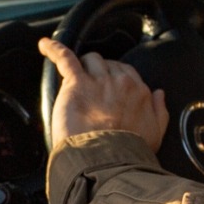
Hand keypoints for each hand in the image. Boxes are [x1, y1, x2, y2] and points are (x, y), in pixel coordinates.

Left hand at [39, 37, 168, 149]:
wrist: (106, 158)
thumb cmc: (128, 151)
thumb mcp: (155, 134)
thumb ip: (159, 111)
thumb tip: (159, 93)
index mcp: (139, 92)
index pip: (126, 74)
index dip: (115, 80)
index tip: (108, 90)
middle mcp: (121, 81)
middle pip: (108, 64)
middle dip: (100, 73)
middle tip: (91, 90)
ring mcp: (99, 80)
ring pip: (91, 59)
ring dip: (84, 66)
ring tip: (75, 76)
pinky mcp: (77, 83)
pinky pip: (65, 58)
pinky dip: (54, 50)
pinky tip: (44, 45)